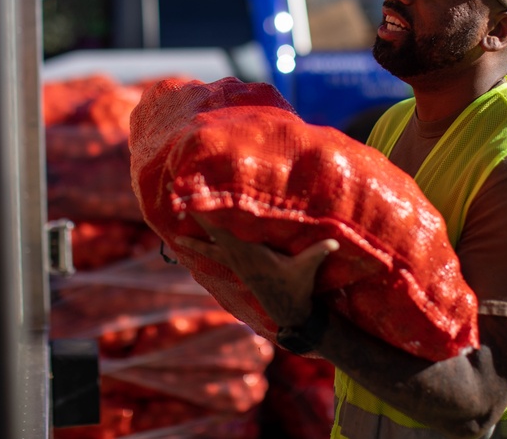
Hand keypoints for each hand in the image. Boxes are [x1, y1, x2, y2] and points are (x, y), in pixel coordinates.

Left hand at [175, 212, 338, 326]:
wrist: (288, 312)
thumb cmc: (298, 286)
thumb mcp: (309, 267)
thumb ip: (320, 252)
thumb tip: (335, 241)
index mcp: (248, 250)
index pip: (223, 227)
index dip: (206, 211)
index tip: (192, 196)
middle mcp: (237, 256)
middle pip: (209, 230)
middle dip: (191, 212)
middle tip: (173, 193)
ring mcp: (235, 264)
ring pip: (207, 246)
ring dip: (191, 236)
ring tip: (171, 230)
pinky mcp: (238, 270)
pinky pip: (214, 256)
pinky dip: (200, 249)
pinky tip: (189, 248)